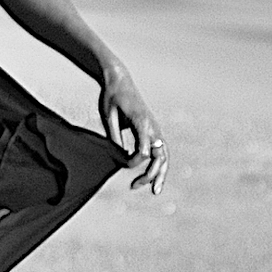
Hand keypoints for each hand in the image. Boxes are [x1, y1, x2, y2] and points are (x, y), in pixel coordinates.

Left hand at [98, 68, 168, 195]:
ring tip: (154, 191)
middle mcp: (152, 127)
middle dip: (151, 175)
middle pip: (160, 157)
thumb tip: (119, 157)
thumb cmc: (111, 97)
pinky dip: (158, 164)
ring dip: (159, 173)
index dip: (132, 162)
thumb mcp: (108, 116)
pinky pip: (159, 150)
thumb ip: (114, 137)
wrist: (120, 80)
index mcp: (142, 123)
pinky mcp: (152, 130)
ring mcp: (155, 129)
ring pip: (164, 155)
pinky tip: (150, 176)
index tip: (120, 163)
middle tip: (135, 187)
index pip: (144, 151)